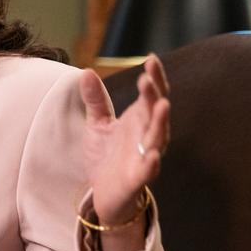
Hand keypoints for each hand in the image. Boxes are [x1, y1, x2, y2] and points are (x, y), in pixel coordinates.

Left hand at [79, 55, 170, 224]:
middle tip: (147, 79)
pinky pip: (148, 170)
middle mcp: (147, 135)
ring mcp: (144, 156)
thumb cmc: (107, 156)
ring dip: (160, 123)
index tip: (151, 58)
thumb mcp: (98, 124)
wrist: (104, 192)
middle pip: (156, 112)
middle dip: (154, 96)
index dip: (155, 77)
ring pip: (158, 138)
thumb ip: (95, 100)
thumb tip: (87, 72)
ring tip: (162, 105)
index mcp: (140, 120)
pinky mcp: (137, 178)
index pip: (152, 94)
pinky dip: (152, 163)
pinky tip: (153, 155)